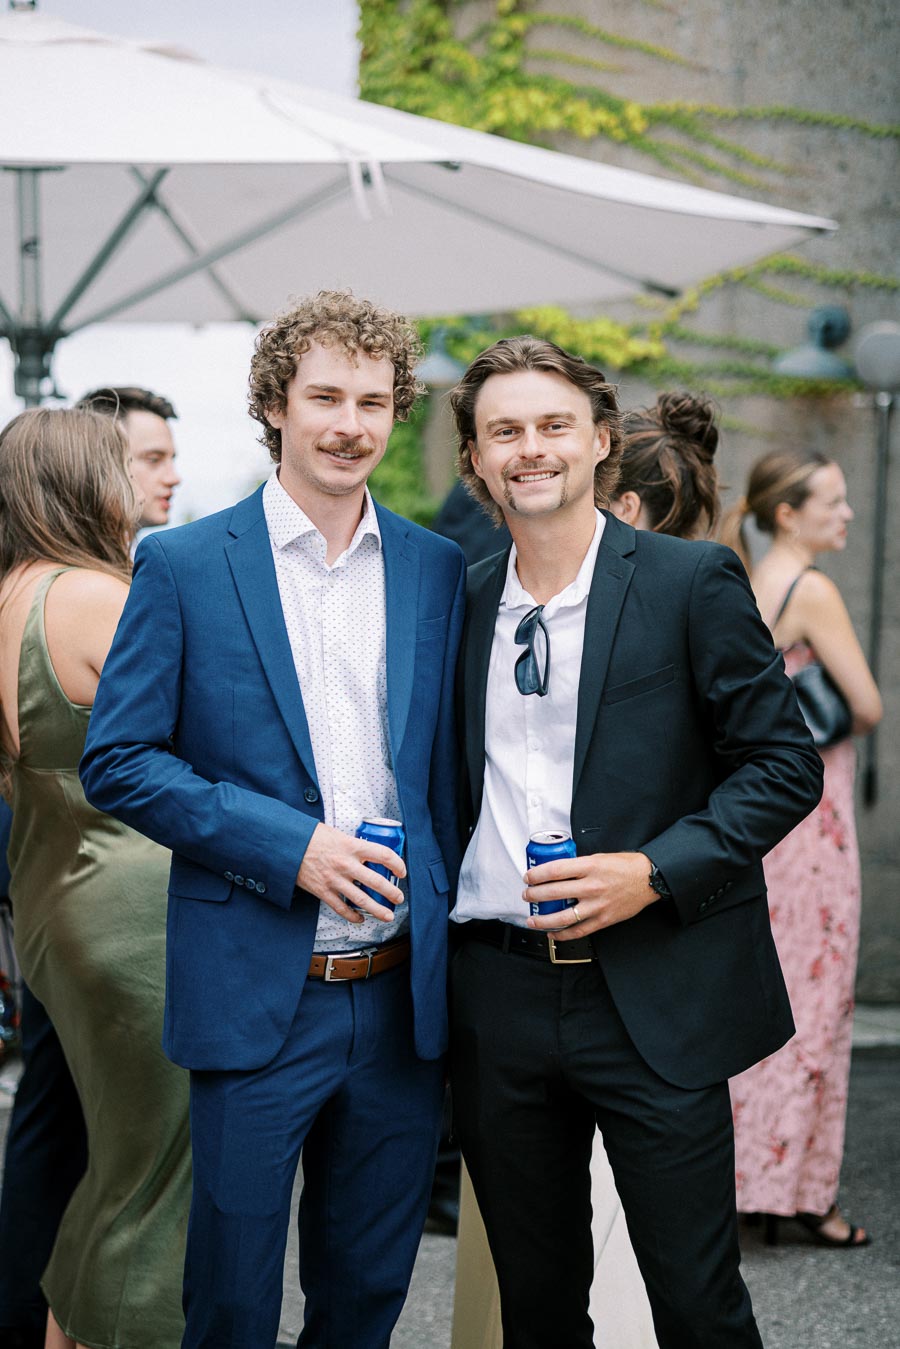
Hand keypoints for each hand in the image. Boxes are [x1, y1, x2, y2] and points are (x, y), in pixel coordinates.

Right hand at [296, 823, 405, 923]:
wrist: (287, 845)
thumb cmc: (311, 837)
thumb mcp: (337, 834)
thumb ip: (352, 845)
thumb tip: (368, 853)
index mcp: (351, 846)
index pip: (383, 854)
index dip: (397, 864)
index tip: (401, 871)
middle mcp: (346, 864)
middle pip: (377, 882)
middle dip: (392, 893)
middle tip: (398, 898)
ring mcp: (334, 880)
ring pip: (362, 900)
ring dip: (378, 910)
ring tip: (388, 915)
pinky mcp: (323, 891)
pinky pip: (341, 908)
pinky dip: (353, 916)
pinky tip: (360, 918)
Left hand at [524, 850, 657, 938]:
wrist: (648, 879)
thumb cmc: (624, 866)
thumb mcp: (599, 857)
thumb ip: (578, 865)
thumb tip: (556, 871)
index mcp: (589, 866)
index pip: (555, 870)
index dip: (537, 874)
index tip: (528, 877)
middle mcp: (592, 886)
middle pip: (554, 893)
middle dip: (535, 895)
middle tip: (527, 895)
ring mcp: (597, 905)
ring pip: (563, 917)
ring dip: (543, 920)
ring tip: (532, 920)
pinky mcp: (603, 920)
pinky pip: (579, 931)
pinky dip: (563, 934)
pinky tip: (553, 933)